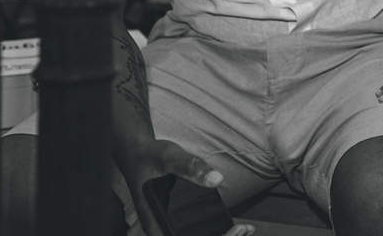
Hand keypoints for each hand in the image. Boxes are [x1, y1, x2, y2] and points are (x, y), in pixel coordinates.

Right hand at [118, 138, 237, 235]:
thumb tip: (217, 179)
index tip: (233, 232)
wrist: (137, 154)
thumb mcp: (169, 157)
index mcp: (154, 223)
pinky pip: (194, 233)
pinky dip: (216, 232)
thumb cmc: (150, 156)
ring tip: (245, 229)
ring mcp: (166, 226)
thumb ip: (190, 166)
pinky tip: (235, 226)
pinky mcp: (174, 220)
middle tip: (245, 230)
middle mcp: (159, 228)